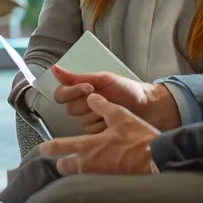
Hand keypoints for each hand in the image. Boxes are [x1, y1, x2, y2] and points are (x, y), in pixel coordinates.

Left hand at [37, 94, 161, 175]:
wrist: (157, 159)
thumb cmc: (139, 138)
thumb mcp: (120, 116)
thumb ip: (102, 106)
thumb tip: (91, 98)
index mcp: (88, 145)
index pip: (60, 147)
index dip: (48, 148)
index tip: (42, 148)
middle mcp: (88, 163)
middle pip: (63, 168)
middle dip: (62, 163)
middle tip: (66, 159)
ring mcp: (97, 175)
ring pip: (76, 176)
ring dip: (76, 171)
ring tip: (84, 165)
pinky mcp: (108, 183)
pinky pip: (91, 182)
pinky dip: (90, 178)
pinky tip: (99, 172)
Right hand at [50, 66, 179, 132]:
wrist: (148, 107)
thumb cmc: (128, 90)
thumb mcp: (103, 79)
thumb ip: (77, 77)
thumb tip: (54, 68)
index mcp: (81, 90)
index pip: (61, 94)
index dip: (72, 92)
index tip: (90, 88)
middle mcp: (82, 105)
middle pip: (71, 109)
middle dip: (89, 104)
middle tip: (105, 99)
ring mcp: (89, 120)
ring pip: (81, 121)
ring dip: (98, 115)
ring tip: (112, 110)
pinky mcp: (97, 133)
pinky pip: (91, 132)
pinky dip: (103, 125)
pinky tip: (113, 121)